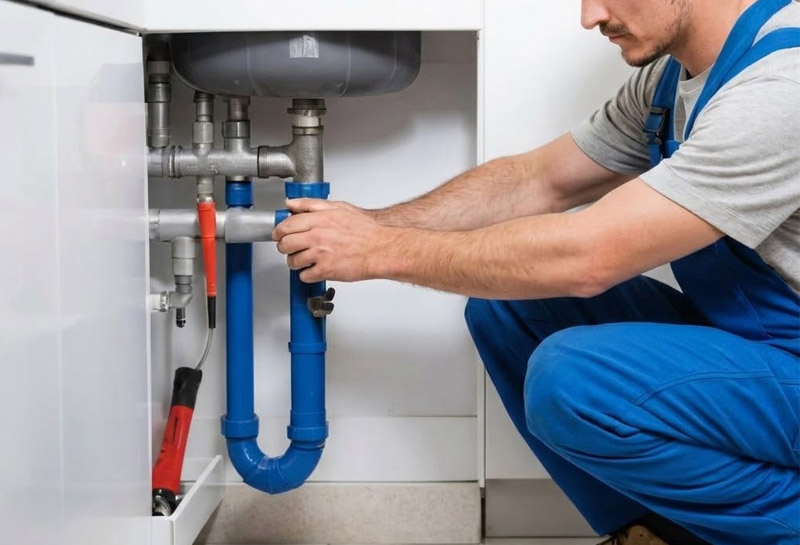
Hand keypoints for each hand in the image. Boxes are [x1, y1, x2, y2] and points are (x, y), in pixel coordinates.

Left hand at [272, 198, 395, 282]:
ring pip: (293, 261)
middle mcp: (317, 236)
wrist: (381, 248)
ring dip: (296, 262)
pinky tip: (315, 269)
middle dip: (285, 247)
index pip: (287, 225)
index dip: (279, 232)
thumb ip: (311, 204)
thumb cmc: (365, 230)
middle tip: (291, 248)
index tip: (279, 235)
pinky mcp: (326, 270)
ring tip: (306, 259)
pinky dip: (307, 274)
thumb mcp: (338, 208)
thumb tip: (291, 204)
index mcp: (319, 219)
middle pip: (285, 244)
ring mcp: (321, 254)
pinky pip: (304, 276)